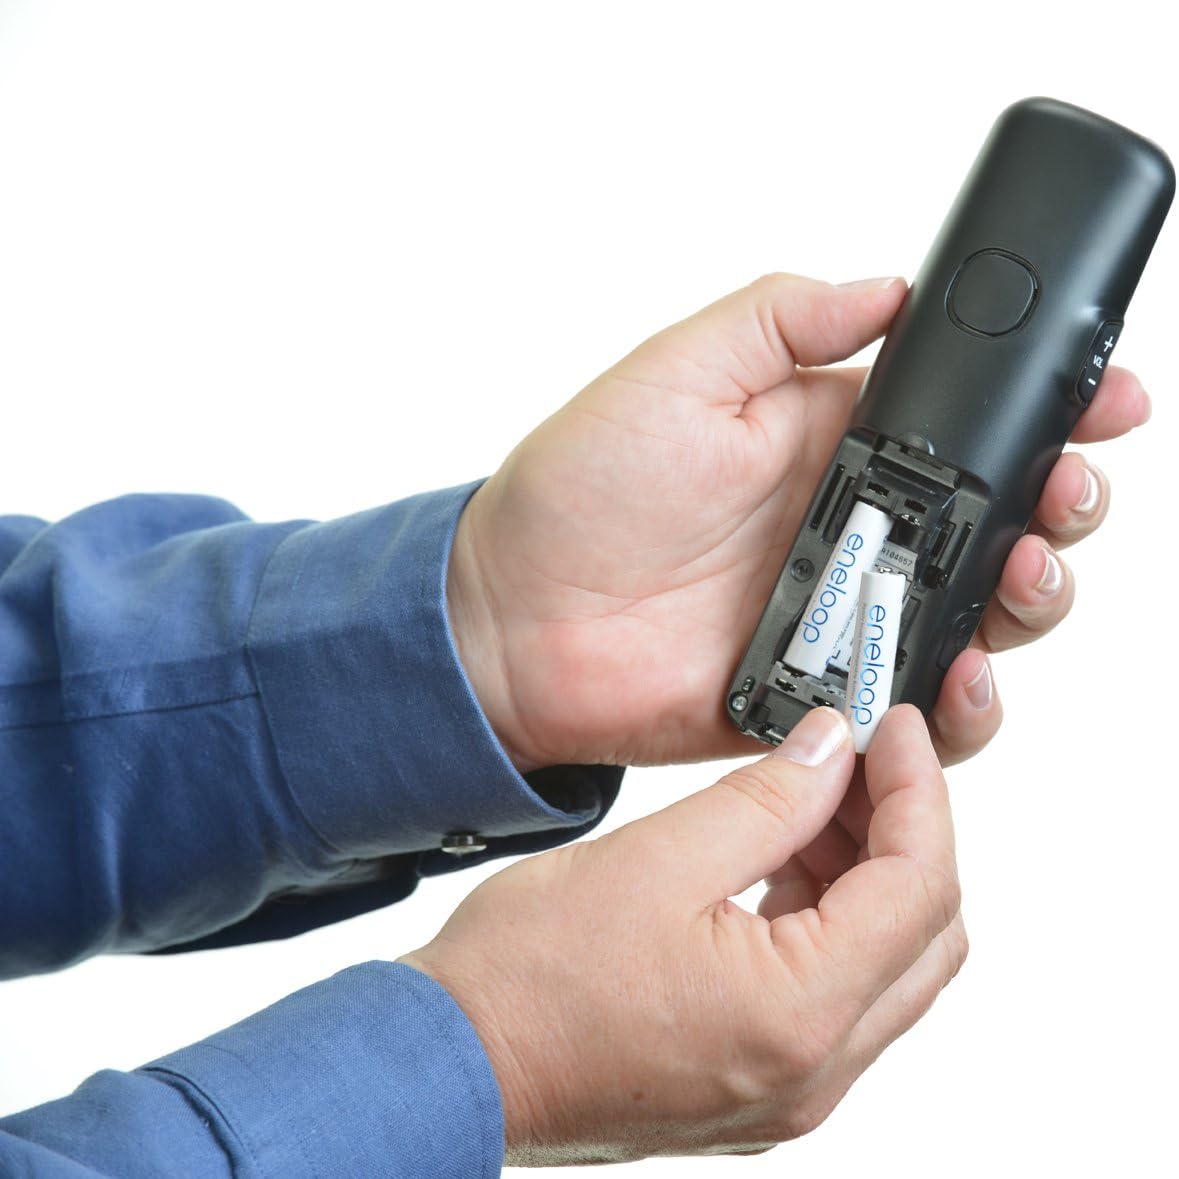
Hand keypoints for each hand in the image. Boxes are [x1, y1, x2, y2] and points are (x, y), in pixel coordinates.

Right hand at [401, 705, 963, 1163]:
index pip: (919, 887)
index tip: (897, 728)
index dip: (921, 792)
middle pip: (925, 937)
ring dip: (868, 877)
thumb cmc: (530, 976)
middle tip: (863, 758)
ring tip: (814, 799)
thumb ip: (766, 799)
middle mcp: (813, 1072)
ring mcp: (789, 1091)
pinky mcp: (758, 1089)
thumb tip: (832, 748)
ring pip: (888, 969)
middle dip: (906, 833)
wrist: (458, 1062)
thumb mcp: (655, 857)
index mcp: (798, 1014)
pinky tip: (782, 863)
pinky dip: (831, 923)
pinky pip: (838, 1000)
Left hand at [447, 273, 1148, 770]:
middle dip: (1061, 507)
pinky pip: (920, 707)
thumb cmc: (578, 493)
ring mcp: (846, 616)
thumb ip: (780, 320)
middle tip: (1065, 497)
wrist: (515, 620)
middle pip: (1001, 521)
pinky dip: (960, 701)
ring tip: (1023, 578)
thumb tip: (887, 286)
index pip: (969, 425)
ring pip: (983, 614)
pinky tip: (960, 673)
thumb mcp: (675, 371)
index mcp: (830, 445)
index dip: (1047, 413)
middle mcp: (854, 531)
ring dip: (1031, 598)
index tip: (1104, 402)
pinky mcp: (825, 693)